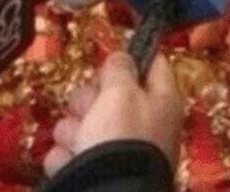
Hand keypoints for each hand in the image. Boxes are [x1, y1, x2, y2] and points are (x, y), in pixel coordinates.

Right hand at [44, 51, 181, 178]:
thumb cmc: (119, 136)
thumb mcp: (120, 92)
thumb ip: (119, 68)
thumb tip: (122, 56)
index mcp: (162, 100)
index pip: (153, 64)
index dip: (130, 58)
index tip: (110, 58)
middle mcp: (145, 124)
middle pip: (112, 96)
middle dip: (89, 98)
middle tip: (85, 105)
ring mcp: (120, 151)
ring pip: (86, 125)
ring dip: (73, 129)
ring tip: (73, 138)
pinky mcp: (98, 173)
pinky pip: (74, 154)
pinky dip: (67, 157)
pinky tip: (68, 161)